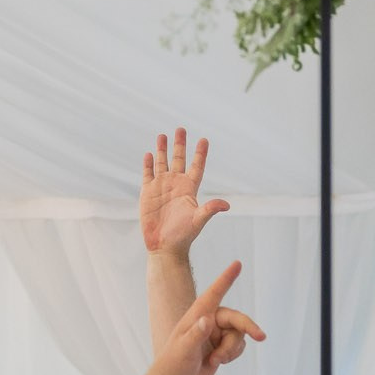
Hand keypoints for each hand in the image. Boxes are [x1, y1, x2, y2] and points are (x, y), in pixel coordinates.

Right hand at [140, 128, 229, 257]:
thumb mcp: (198, 220)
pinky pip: (148, 174)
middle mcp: (176, 185)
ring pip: (162, 163)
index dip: (200, 154)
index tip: (204, 140)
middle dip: (180, 144)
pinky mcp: (148, 192)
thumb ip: (210, 210)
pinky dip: (148, 164)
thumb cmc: (184, 235)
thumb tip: (226, 205)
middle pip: (179, 159)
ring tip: (163, 135)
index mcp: (189, 189)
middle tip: (181, 129)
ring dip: (162, 149)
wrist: (164, 246)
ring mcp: (161, 187)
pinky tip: (148, 154)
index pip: (196, 167)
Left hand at [155, 261, 264, 374]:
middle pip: (236, 318)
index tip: (237, 264)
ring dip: (231, 350)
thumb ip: (195, 334)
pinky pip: (238, 346)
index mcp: (197, 315)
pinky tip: (218, 362)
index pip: (214, 293)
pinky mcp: (221, 345)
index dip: (226, 279)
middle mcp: (209, 320)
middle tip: (261, 336)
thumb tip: (207, 320)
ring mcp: (216, 333)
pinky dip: (232, 355)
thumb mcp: (183, 350)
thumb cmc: (174, 364)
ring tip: (216, 360)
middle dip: (247, 328)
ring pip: (238, 335)